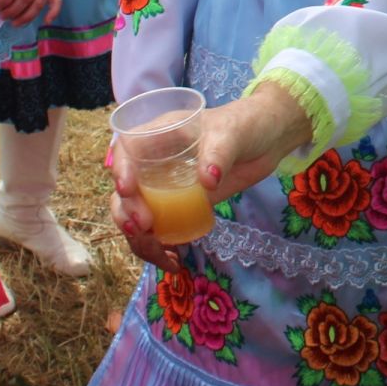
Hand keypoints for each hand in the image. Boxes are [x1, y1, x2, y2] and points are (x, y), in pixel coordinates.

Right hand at [110, 82, 312, 270]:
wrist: (266, 141)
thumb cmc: (244, 125)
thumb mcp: (232, 134)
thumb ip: (219, 154)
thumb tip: (208, 182)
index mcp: (158, 136)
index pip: (126, 151)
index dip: (120, 170)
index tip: (127, 189)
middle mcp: (153, 164)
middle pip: (124, 191)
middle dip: (127, 212)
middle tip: (146, 227)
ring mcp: (164, 188)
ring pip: (136, 216)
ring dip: (140, 239)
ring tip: (162, 255)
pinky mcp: (179, 207)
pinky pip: (159, 229)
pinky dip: (159, 247)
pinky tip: (172, 260)